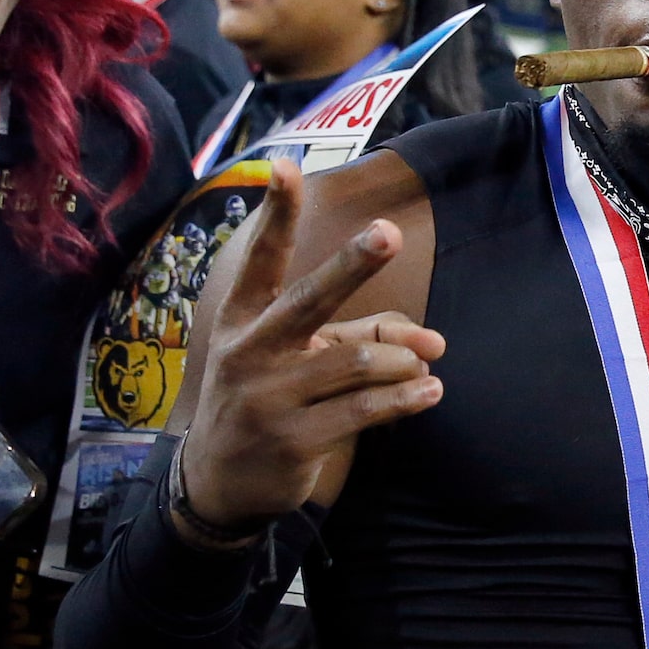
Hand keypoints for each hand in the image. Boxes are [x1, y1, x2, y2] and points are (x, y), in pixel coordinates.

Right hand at [179, 159, 443, 533]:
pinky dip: (406, 398)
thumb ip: (359, 336)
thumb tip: (429, 339)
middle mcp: (249, 352)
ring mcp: (269, 398)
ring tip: (425, 366)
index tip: (285, 166)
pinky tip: (430, 392)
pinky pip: (364, 409)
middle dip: (352, 264)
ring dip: (402, 362)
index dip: (274, 215)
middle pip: (309, 299)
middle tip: (388, 232)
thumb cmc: (266, 400)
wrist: (219, 482)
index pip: (261, 261)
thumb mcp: (295, 359)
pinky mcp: (293, 440)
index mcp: (242, 320)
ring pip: (356, 363)